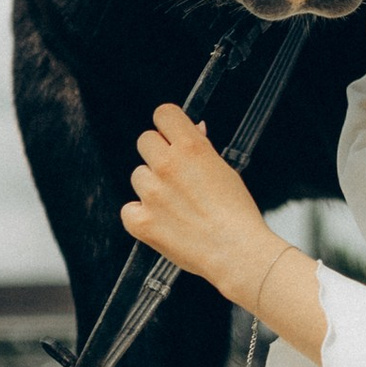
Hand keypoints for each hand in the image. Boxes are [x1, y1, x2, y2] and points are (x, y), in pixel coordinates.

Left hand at [121, 102, 283, 304]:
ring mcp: (151, 193)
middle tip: (175, 175)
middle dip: (158, 154)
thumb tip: (194, 128)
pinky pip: (129, 209)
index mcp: (191, 147)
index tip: (172, 137)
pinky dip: (141, 216)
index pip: (163, 114)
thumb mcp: (225, 170)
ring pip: (138, 175)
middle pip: (145, 140)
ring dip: (151, 186)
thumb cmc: (237, 213)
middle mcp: (167, 165)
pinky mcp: (141, 221)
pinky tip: (162, 222)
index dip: (168, 126)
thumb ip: (202, 148)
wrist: (237, 252)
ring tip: (175, 205)